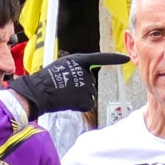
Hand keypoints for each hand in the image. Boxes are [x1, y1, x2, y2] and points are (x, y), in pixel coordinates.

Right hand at [8, 52, 126, 117]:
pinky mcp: (85, 99)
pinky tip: (69, 102)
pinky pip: (88, 103)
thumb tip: (86, 76)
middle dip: (81, 87)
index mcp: (79, 60)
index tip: (126, 59)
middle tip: (65, 88)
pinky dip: (80, 105)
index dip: (114, 59)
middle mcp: (85, 72)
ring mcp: (86, 86)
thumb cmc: (47, 80)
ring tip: (65, 94)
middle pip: (91, 82)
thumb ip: (77, 68)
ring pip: (89, 93)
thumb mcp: (62, 65)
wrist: (39, 92)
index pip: (100, 58)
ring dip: (79, 96)